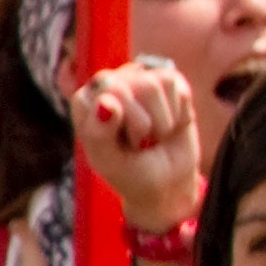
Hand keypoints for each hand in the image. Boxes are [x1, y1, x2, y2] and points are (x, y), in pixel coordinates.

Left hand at [72, 60, 207, 229]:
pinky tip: (170, 127)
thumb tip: (106, 101)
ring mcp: (142, 80)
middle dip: (141, 123)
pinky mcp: (171, 84)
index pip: (102, 89)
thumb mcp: (109, 161)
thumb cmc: (131, 172)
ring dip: (160, 124)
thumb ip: (99, 133)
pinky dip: (178, 116)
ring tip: (153, 137)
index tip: (118, 143)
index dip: (117, 119)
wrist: (166, 184)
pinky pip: (178, 90)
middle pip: (133, 84)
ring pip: (154, 86)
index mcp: (87, 101)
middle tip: (138, 143)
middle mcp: (112, 85)